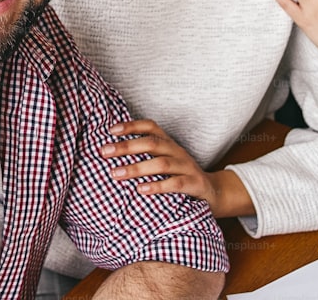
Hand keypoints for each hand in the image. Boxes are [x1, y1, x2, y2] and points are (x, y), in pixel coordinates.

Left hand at [102, 119, 221, 209]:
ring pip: (162, 163)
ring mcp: (187, 167)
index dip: (131, 125)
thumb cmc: (179, 177)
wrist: (213, 193)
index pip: (150, 126)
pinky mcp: (195, 184)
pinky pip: (175, 184)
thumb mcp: (164, 162)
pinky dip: (157, 186)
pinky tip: (141, 190)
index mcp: (168, 143)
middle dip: (126, 147)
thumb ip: (144, 157)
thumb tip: (110, 155)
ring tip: (116, 173)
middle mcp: (177, 151)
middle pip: (151, 143)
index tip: (110, 130)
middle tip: (104, 152)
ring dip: (137, 168)